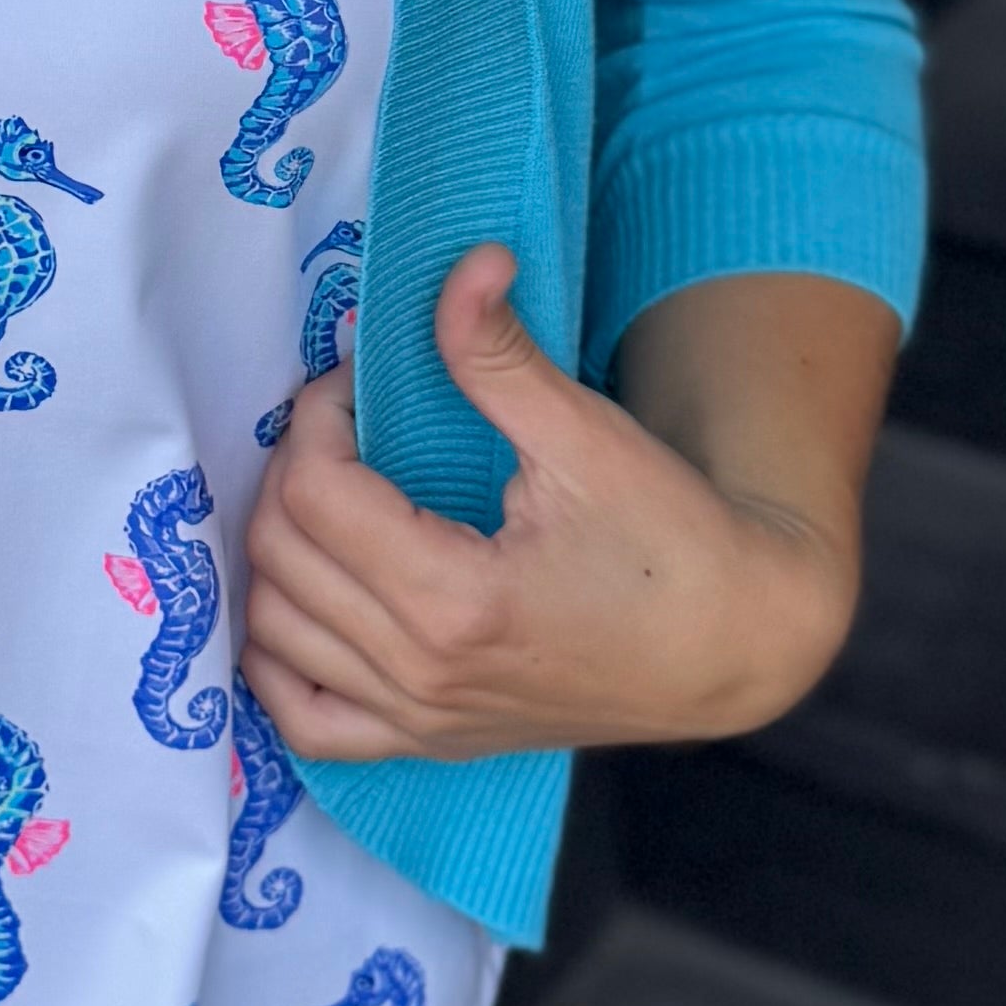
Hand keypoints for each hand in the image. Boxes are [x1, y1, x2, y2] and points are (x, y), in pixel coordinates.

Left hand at [241, 245, 872, 763]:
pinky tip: (303, 604)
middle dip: (291, 469)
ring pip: (272, 635)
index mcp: (454, 600)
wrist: (732, 644)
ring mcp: (419, 721)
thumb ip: (500, 354)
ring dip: (276, 554)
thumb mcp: (587, 437)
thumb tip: (466, 260)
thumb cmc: (672, 540)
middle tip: (343, 427)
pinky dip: (278, 663)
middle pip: (278, 556)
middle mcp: (420, 673)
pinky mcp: (429, 745)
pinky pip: (306, 724)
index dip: (315, 417)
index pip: (314, 492)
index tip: (355, 384)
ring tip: (326, 496)